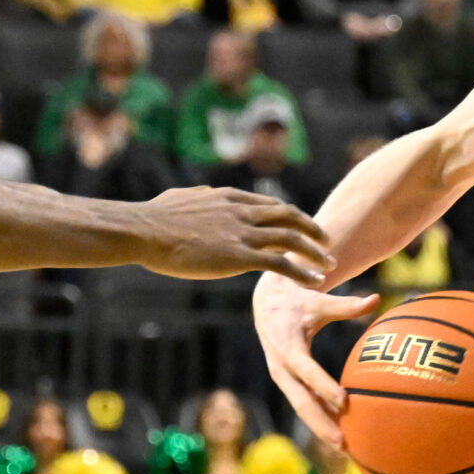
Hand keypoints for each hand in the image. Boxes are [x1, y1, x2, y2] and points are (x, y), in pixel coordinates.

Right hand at [136, 187, 331, 285]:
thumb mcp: (181, 197)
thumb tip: (202, 193)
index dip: (289, 216)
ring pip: (292, 238)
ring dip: (315, 251)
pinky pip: (281, 264)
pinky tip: (314, 281)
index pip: (269, 204)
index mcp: (228, 197)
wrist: (144, 230)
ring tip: (330, 263)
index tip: (300, 225)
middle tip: (327, 241)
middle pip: (289, 216)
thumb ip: (198, 196)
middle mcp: (241, 211)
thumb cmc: (153, 217)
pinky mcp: (239, 256)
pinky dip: (302, 272)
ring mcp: (243, 233)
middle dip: (311, 228)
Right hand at [254, 271, 380, 444]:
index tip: (344, 402)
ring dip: (322, 428)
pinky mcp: (289, 383)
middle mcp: (282, 368)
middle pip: (302, 402)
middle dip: (321, 424)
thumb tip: (376, 299)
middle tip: (343, 442)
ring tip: (345, 448)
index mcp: (287, 347)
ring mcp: (284, 378)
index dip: (324, 387)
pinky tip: (341, 433)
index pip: (307, 371)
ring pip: (303, 408)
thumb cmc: (296, 301)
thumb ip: (346, 304)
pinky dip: (321, 418)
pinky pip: (306, 404)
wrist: (266, 305)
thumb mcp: (317, 301)